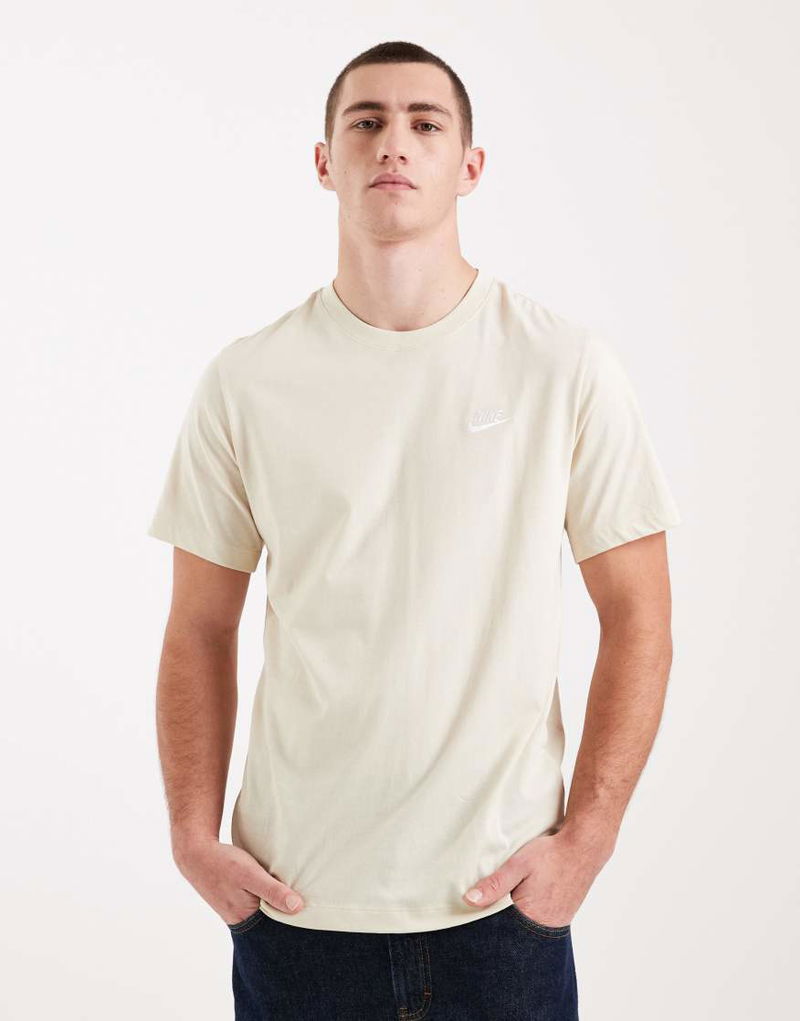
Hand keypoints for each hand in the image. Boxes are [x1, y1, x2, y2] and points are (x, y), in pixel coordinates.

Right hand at [172, 835, 304, 924]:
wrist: (196, 854)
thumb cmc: (224, 864)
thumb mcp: (251, 875)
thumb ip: (273, 891)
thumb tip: (298, 907)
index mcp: (246, 918)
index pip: (275, 931)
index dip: (292, 927)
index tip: (312, 924)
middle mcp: (241, 918)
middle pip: (270, 923)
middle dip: (286, 920)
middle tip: (310, 915)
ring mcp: (237, 909)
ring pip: (263, 913)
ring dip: (277, 907)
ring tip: (298, 902)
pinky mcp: (235, 898)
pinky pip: (256, 903)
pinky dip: (267, 899)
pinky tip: (277, 890)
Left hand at [462, 829, 612, 926]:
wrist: (584, 847)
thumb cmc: (551, 855)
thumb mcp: (518, 864)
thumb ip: (495, 884)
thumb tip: (469, 900)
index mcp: (531, 917)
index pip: (501, 929)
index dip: (488, 919)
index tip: (476, 909)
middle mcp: (545, 926)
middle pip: (514, 930)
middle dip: (502, 919)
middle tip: (494, 900)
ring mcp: (557, 922)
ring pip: (528, 926)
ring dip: (517, 915)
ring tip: (512, 897)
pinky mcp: (564, 916)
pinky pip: (541, 921)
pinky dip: (531, 913)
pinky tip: (526, 898)